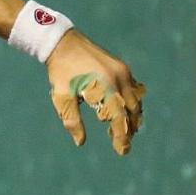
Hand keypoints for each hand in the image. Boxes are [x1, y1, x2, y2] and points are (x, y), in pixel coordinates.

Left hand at [45, 30, 144, 155]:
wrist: (63, 43)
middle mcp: (119, 78)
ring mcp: (123, 71)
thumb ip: (72, 120)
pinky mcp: (122, 67)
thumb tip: (81, 142)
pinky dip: (130, 103)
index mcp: (105, 86)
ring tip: (122, 131)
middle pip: (132, 110)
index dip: (121, 136)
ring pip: (135, 100)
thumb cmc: (60, 72)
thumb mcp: (62, 98)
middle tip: (123, 144)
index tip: (122, 151)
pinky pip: (133, 89)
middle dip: (129, 128)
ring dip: (131, 117)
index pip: (118, 117)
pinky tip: (121, 112)